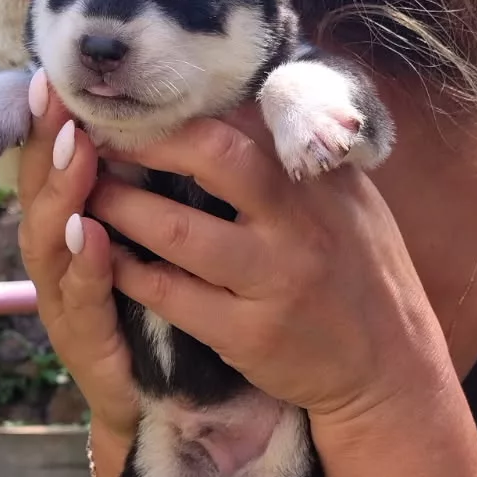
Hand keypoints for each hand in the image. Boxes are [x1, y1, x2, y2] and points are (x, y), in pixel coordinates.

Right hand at [17, 71, 138, 443]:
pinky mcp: (86, 345)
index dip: (48, 122)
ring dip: (61, 192)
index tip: (53, 73)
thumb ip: (144, 188)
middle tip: (54, 95)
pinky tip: (91, 234)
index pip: (53, 166)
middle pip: (39, 192)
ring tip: (71, 149)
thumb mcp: (151, 240)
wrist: (158, 405)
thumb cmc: (155, 309)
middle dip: (45, 142)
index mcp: (72, 229)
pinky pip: (83, 299)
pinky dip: (86, 265)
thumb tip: (170, 118)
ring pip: (49, 240)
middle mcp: (57, 262)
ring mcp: (64, 303)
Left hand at [88, 115, 454, 429]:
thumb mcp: (351, 204)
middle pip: (215, 158)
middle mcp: (301, 223)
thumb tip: (240, 105)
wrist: (390, 371)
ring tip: (87, 197)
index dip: (186, 112)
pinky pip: (173, 295)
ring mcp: (275, 279)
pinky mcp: (250, 334)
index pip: (250, 122)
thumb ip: (301, 161)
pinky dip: (130, 272)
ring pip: (178, 230)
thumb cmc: (363, 278)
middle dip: (148, 145)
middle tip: (100, 139)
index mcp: (323, 181)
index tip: (142, 106)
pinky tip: (105, 259)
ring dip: (121, 209)